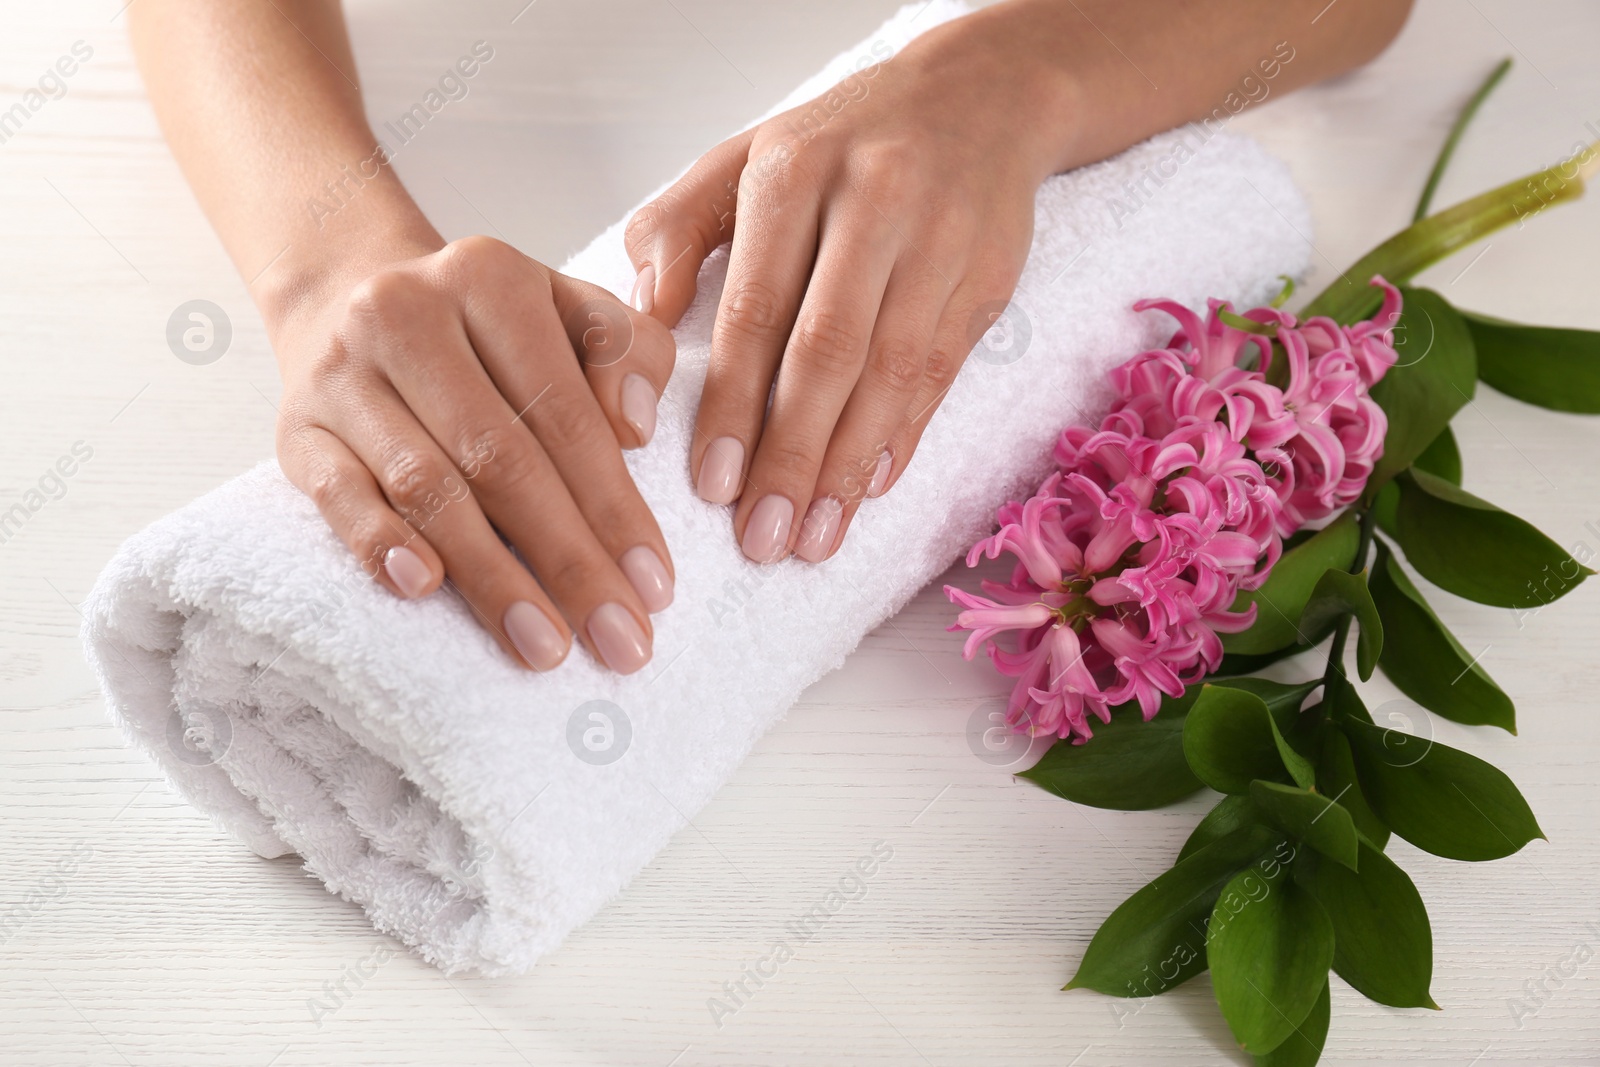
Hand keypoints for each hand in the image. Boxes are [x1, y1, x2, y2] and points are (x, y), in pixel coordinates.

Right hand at [269, 235, 676, 673]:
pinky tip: (424, 589)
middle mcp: (408, 315)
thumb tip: (636, 428)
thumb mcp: (569, 312)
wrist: (351, 296)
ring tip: (546, 646)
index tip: (656, 586)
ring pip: (427, 486)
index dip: (616, 506)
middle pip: (501, 458)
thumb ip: (627, 354)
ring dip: (491, 577)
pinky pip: (338, 494)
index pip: (566, 412)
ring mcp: (344, 374)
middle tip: (619, 639)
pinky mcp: (298, 428)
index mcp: (491, 279)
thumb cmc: (488, 330)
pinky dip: (379, 543)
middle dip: (569, 561)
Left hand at [623, 10, 1069, 563]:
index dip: (735, 404)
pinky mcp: (989, 274)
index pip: (757, 308)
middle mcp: (874, 201)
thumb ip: (676, 228)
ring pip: (893, 373)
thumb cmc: (840, 143)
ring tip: (813, 537)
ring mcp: (941, 239)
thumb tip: (645, 320)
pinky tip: (869, 489)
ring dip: (849, 465)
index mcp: (795, 172)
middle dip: (791, 455)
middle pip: (828, 351)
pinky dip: (904, 436)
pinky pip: (941, 371)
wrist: (977, 96)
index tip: (714, 484)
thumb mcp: (743, 157)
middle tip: (762, 536)